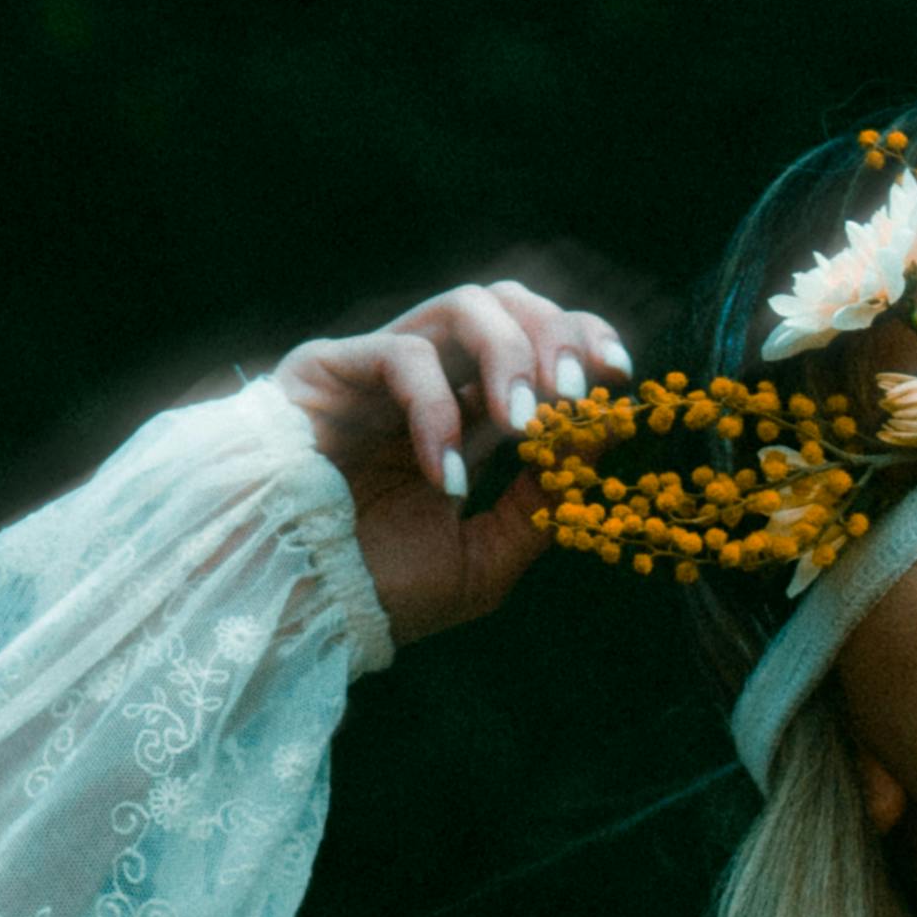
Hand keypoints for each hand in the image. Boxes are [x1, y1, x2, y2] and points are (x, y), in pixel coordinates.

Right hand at [277, 277, 632, 645]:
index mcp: (466, 415)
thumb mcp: (485, 557)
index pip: (536, 344)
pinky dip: (438, 410)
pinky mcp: (328, 369)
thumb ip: (544, 501)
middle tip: (579, 389)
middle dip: (556, 335)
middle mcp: (428, 381)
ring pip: (462, 306)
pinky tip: (440, 474)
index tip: (623, 377)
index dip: (582, 342)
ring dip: (511, 353)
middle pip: (507, 303)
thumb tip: (608, 434)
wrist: (293, 613)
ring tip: (526, 421)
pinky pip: (401, 356)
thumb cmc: (379, 588)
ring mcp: (377, 368)